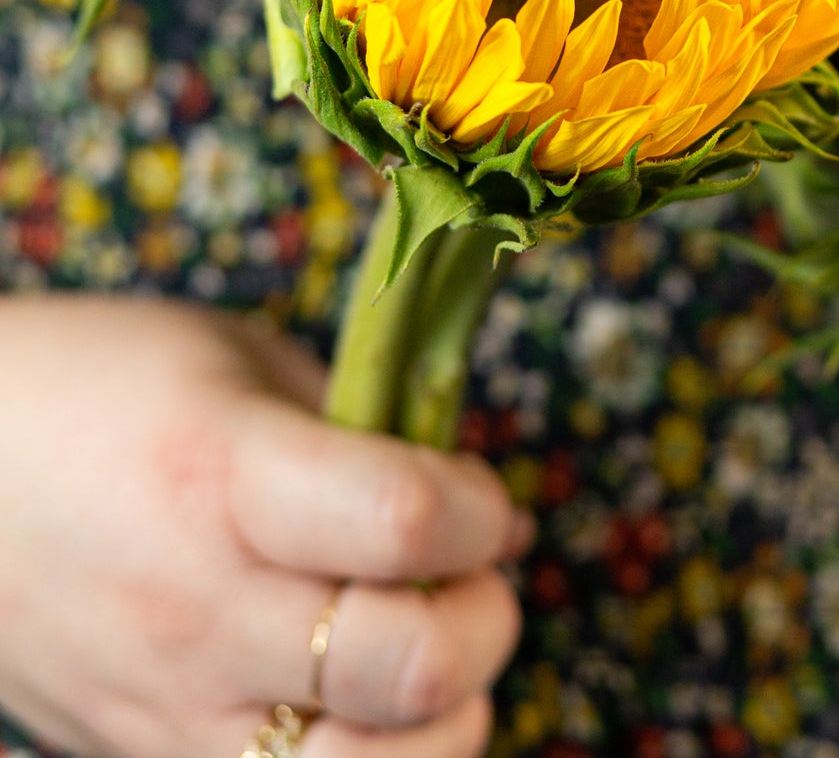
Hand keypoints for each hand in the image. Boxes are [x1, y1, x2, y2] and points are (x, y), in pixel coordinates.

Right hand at [0, 294, 528, 757]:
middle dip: (484, 620)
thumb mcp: (238, 362)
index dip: (481, 508)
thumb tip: (489, 521)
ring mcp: (173, 713)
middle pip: (408, 668)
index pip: (405, 521)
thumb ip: (368, 434)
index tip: (480, 494)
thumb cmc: (106, 386)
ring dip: (440, 718)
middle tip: (469, 577)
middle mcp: (201, 610)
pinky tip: (361, 704)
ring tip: (424, 651)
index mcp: (224, 473)